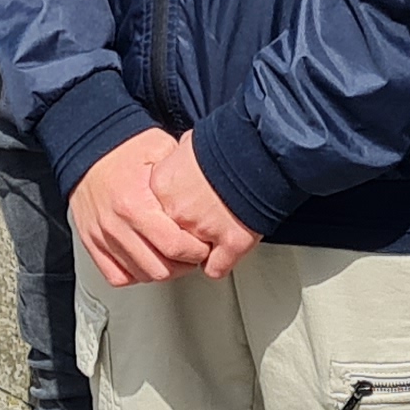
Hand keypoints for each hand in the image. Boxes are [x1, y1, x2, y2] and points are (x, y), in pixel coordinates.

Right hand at [70, 130, 216, 288]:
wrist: (86, 148)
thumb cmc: (121, 148)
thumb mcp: (160, 149)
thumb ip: (184, 172)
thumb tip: (211, 186)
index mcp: (135, 203)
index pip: (174, 246)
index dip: (196, 251)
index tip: (203, 245)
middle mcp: (116, 224)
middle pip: (158, 268)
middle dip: (182, 265)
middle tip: (192, 254)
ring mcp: (102, 236)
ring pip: (140, 275)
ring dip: (162, 271)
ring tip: (173, 257)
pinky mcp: (91, 242)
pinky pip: (116, 276)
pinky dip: (134, 274)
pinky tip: (146, 262)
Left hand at [148, 137, 261, 278]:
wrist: (258, 145)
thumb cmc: (226, 141)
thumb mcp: (188, 145)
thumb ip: (176, 164)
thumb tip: (175, 167)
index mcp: (162, 187)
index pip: (151, 218)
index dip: (167, 218)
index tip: (174, 217)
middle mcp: (177, 212)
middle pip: (168, 242)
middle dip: (180, 239)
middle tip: (193, 230)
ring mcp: (203, 230)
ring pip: (190, 258)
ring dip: (200, 251)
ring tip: (210, 240)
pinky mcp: (231, 242)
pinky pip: (215, 268)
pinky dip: (221, 263)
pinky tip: (224, 253)